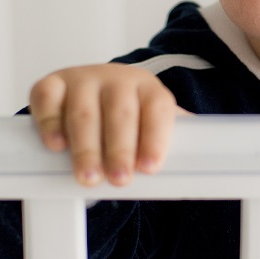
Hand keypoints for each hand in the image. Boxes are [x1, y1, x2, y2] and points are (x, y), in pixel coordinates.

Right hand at [29, 63, 188, 186]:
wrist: (98, 88)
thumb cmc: (131, 115)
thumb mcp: (155, 122)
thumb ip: (179, 138)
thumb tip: (211, 160)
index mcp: (149, 88)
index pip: (158, 110)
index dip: (155, 138)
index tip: (151, 168)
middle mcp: (117, 79)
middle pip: (120, 113)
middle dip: (120, 149)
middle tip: (119, 179)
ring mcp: (83, 79)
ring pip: (84, 112)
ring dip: (86, 147)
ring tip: (88, 176)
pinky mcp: (52, 84)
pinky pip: (47, 98)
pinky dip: (50, 122)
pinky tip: (56, 145)